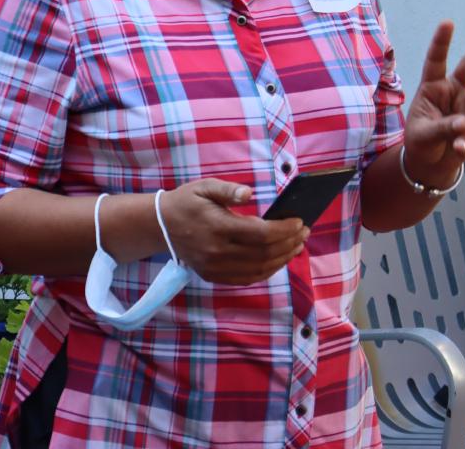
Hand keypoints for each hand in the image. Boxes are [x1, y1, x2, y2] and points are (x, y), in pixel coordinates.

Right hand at [159, 178, 306, 284]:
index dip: (284, 229)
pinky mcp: (213, 276)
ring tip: (296, 246)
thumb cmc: (187, 201)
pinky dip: (267, 271)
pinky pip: (247, 278)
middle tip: (304, 232)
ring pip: (259, 270)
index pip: (261, 234)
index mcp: (217, 227)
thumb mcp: (204, 187)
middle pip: (264, 253)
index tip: (299, 222)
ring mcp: (215, 267)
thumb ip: (228, 190)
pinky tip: (278, 259)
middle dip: (289, 243)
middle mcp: (217, 251)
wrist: (161, 225)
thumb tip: (249, 193)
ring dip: (282, 259)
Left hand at [404, 19, 464, 188]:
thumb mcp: (423, 134)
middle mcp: (453, 91)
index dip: (441, 42)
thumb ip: (442, 127)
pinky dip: (464, 141)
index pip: (436, 61)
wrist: (431, 163)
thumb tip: (463, 123)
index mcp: (433, 86)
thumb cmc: (421, 141)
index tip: (448, 22)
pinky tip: (456, 149)